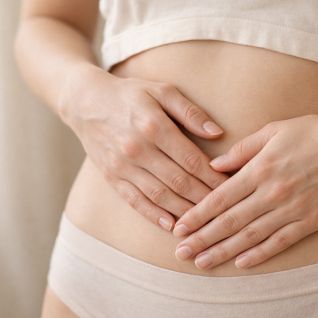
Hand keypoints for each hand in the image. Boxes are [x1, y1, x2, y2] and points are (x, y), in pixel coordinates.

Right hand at [60, 66, 228, 230]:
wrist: (85, 101)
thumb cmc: (131, 94)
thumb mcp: (162, 91)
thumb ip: (190, 112)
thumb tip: (218, 133)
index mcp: (154, 126)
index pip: (192, 160)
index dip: (214, 177)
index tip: (233, 187)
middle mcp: (137, 149)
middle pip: (180, 181)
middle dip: (206, 198)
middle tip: (226, 210)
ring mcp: (122, 166)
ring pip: (160, 196)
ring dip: (185, 211)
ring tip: (206, 222)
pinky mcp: (112, 178)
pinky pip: (135, 201)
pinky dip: (154, 216)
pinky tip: (172, 226)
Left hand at [172, 108, 317, 268]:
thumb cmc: (315, 131)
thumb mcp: (274, 130)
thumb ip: (243, 149)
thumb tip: (215, 166)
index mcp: (260, 169)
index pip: (219, 198)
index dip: (197, 215)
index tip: (179, 228)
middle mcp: (272, 192)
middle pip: (229, 221)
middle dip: (202, 238)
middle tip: (181, 253)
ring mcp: (292, 209)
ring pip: (250, 236)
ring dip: (223, 251)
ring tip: (202, 263)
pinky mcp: (312, 220)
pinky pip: (281, 241)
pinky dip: (260, 254)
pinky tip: (242, 263)